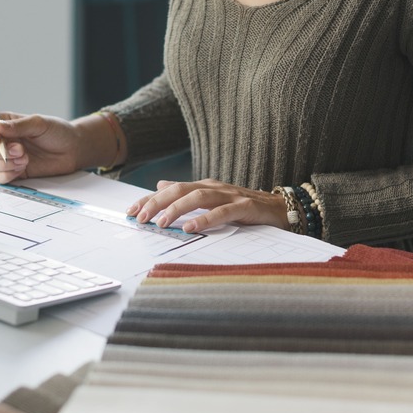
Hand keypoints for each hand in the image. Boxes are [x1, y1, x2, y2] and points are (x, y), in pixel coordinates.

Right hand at [0, 112, 86, 183]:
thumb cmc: (58, 132)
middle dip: (0, 152)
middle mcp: (2, 141)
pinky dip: (7, 175)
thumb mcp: (39, 124)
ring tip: (26, 159)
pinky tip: (22, 169)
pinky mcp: (13, 172)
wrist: (73, 151)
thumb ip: (19, 126)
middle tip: (21, 150)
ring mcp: (6, 157)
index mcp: (5, 124)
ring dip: (5, 164)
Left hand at [125, 178, 289, 232]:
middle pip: (180, 190)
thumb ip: (187, 193)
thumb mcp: (213, 198)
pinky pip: (222, 213)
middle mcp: (215, 188)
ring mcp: (230, 196)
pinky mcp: (245, 207)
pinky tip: (190, 228)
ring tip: (161, 222)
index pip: (171, 190)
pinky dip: (205, 220)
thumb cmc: (246, 206)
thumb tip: (161, 185)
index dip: (149, 199)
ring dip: (177, 209)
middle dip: (157, 203)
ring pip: (198, 197)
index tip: (130, 211)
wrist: (282, 208)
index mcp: (205, 187)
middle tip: (140, 217)